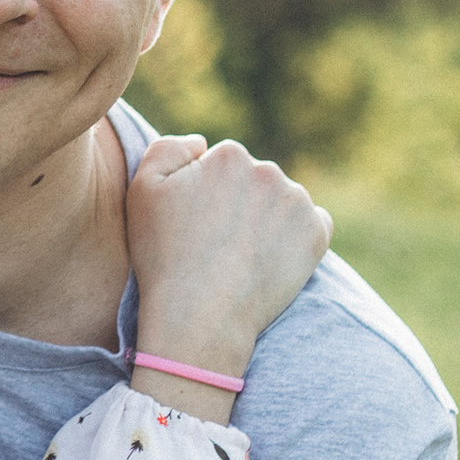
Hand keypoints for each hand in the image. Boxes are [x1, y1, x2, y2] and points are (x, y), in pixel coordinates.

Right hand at [125, 135, 329, 401]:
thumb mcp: (142, 190)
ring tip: (242, 256)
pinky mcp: (317, 234)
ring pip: (281, 201)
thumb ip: (168, 148)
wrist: (202, 316)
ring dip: (267, 218)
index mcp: (229, 155)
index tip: (195, 225)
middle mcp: (269, 170)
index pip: (221, 163)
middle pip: (254, 180)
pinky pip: (310, 224)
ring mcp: (297, 202)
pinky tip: (271, 259)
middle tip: (217, 244)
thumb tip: (202, 143)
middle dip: (239, 202)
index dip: (205, 194)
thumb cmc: (164, 256)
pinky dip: (296, 237)